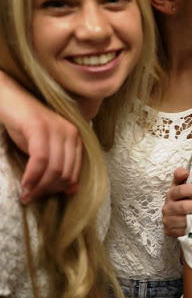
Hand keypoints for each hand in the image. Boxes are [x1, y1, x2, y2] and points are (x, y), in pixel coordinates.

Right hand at [0, 72, 81, 201]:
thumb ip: (58, 165)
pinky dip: (32, 175)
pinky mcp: (39, 127)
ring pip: (55, 168)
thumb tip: (71, 190)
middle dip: (48, 190)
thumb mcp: (44, 148)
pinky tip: (25, 184)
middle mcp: (71, 133)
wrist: (8, 99)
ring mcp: (57, 129)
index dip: (59, 189)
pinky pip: (41, 159)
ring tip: (26, 195)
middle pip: (66, 172)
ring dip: (39, 186)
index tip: (43, 196)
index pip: (75, 172)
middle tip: (30, 197)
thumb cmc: (24, 125)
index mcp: (76, 139)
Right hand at [162, 167, 191, 237]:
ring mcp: (168, 221)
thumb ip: (181, 177)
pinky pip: (183, 232)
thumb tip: (184, 171)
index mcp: (171, 194)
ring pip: (185, 220)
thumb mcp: (180, 186)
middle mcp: (168, 207)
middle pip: (184, 207)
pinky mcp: (170, 231)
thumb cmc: (182, 198)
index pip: (180, 191)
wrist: (173, 216)